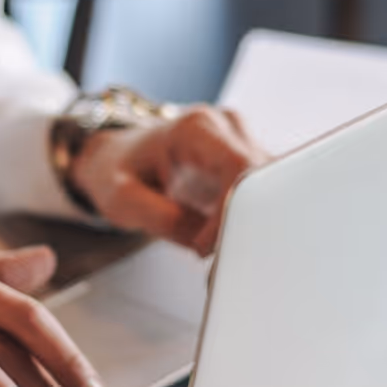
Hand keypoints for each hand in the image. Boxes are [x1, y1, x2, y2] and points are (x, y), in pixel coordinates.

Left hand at [70, 106, 269, 255]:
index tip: (208, 246)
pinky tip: (225, 241)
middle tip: (216, 259)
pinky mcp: (247, 163)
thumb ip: (164, 219)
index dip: (233, 211)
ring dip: (249, 225)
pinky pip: (263, 194)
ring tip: (217, 252)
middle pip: (263, 178)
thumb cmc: (116, 171)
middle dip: (245, 224)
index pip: (240, 167)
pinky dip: (249, 222)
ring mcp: (241, 142)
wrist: (116, 156)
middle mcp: (226, 127)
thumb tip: (207, 242)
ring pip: (270, 188)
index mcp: (196, 129)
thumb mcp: (122, 199)